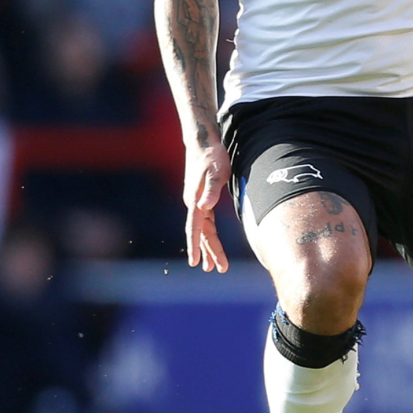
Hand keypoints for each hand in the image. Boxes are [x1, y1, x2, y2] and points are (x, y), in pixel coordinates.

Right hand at [183, 138, 233, 272]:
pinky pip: (205, 223)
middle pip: (201, 233)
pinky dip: (208, 235)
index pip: (195, 229)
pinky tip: (211, 243)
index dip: (196, 246)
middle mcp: (193, 204)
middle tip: (219, 270)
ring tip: (213, 266)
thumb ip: (212, 189)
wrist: (203, 142)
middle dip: (209, 252)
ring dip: (208, 247)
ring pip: (203, 230)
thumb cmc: (212, 156)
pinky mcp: (201, 198)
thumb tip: (205, 207)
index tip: (196, 263)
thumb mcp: (216, 171)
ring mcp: (196, 202)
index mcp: (195, 201)